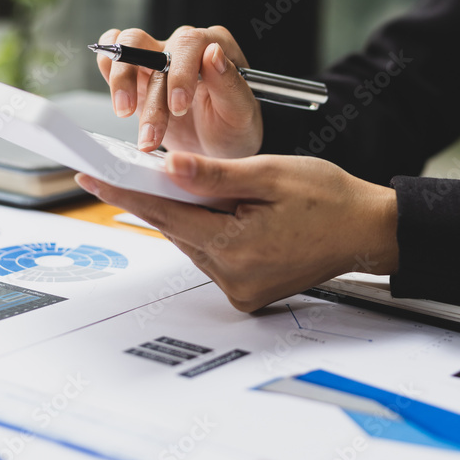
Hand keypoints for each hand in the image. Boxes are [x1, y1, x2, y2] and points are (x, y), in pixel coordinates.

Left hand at [75, 152, 399, 311]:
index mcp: (237, 246)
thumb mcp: (270, 173)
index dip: (125, 191)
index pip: (164, 214)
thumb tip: (169, 167)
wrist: (368, 230)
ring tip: (201, 184)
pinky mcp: (249, 292)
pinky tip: (220, 209)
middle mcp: (234, 277)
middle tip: (136, 168)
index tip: (91, 176)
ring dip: (188, 213)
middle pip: (176, 229)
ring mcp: (241, 289)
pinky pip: (211, 255)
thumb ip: (215, 175)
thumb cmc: (330, 199)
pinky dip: (207, 230)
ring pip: (192, 242)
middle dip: (160, 197)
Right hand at [95, 26, 261, 157]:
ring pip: (125, 46)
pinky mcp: (137, 75)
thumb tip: (213, 53)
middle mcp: (184, 47)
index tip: (178, 106)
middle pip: (151, 43)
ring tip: (125, 114)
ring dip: (122, 81)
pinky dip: (108, 72)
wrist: (216, 150)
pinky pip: (112, 57)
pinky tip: (119, 100)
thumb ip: (229, 84)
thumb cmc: (233, 129)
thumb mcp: (240, 114)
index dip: (180, 72)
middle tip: (150, 127)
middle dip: (144, 86)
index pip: (191, 42)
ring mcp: (157, 58)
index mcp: (217, 46)